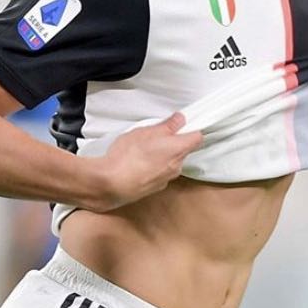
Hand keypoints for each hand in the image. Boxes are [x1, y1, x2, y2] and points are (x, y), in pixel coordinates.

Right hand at [87, 112, 202, 211]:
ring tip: (143, 150)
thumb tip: (180, 119)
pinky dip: (154, 167)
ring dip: (162, 155)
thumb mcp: (146, 131)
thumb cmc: (129, 155)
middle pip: (183, 150)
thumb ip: (167, 125)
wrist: (111, 183)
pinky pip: (160, 173)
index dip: (190, 129)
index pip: (197, 137)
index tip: (180, 125)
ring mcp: (167, 179)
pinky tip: (138, 164)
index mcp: (178, 149)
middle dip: (172, 142)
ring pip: (171, 162)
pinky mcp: (155, 188)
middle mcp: (177, 166)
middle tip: (155, 135)